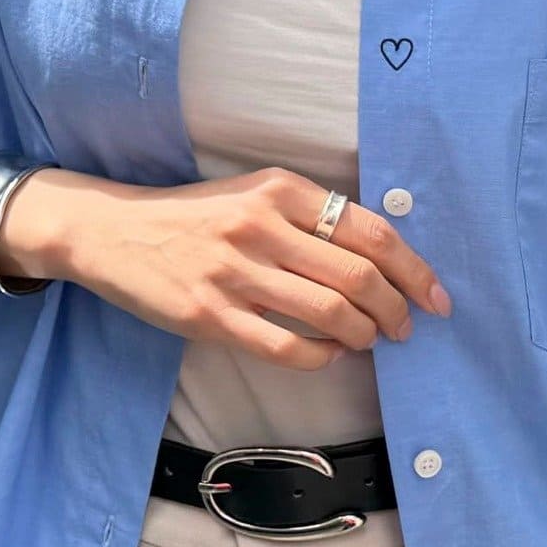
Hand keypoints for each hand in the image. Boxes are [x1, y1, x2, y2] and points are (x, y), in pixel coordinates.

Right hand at [0, 164, 450, 369]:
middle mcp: (260, 226)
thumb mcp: (253, 194)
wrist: (111, 233)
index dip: (414, 269)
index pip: (370, 231)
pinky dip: (322, 357)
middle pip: (359, 275)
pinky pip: (287, 347)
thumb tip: (379, 257)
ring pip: (330, 313)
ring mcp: (234, 273)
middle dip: (397, 308)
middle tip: (406, 326)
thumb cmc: (193, 217)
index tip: (435, 296)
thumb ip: (308, 215)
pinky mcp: (210, 316)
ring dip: (365, 334)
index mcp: (279, 189)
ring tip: (370, 340)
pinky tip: (329, 355)